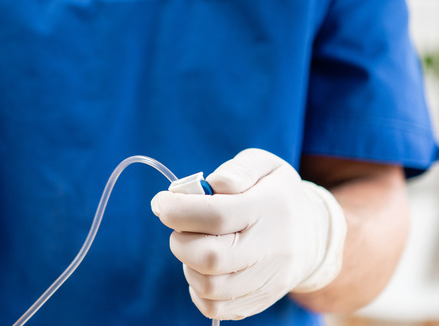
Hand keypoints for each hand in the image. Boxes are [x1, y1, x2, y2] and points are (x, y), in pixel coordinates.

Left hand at [151, 148, 346, 319]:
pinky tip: (202, 268)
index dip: (177, 210)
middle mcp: (272, 248)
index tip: (162, 202)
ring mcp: (268, 279)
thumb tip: (211, 185)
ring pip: (209, 286)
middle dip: (180, 240)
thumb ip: (237, 169)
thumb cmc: (275, 193)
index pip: (216, 215)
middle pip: (210, 257)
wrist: (312, 234)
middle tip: (180, 226)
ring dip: (187, 264)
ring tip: (195, 244)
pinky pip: (215, 308)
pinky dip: (197, 289)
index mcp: (271, 207)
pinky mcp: (260, 300)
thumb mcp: (264, 165)